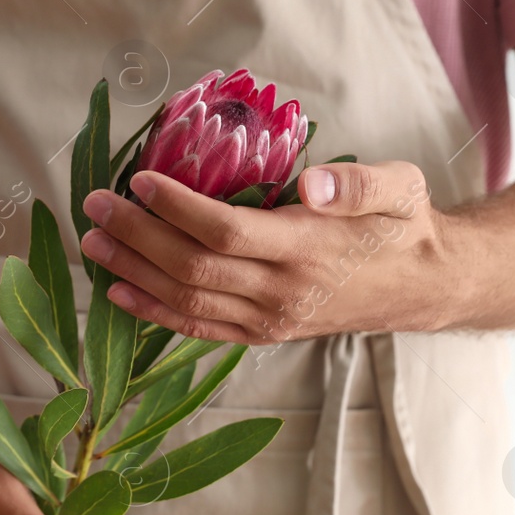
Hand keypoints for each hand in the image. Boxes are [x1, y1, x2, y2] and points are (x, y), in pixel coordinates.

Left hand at [77, 162, 457, 343]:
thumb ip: (358, 183)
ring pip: (186, 301)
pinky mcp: (261, 334)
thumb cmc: (403, 227)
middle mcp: (282, 292)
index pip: (225, 232)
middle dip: (136, 235)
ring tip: (92, 241)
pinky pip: (197, 328)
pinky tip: (118, 290)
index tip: (139, 180)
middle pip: (192, 268)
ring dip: (133, 271)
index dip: (177, 209)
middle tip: (96, 204)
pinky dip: (153, 312)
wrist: (422, 287)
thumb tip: (311, 183)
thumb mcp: (400, 188)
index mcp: (309, 250)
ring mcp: (268, 319)